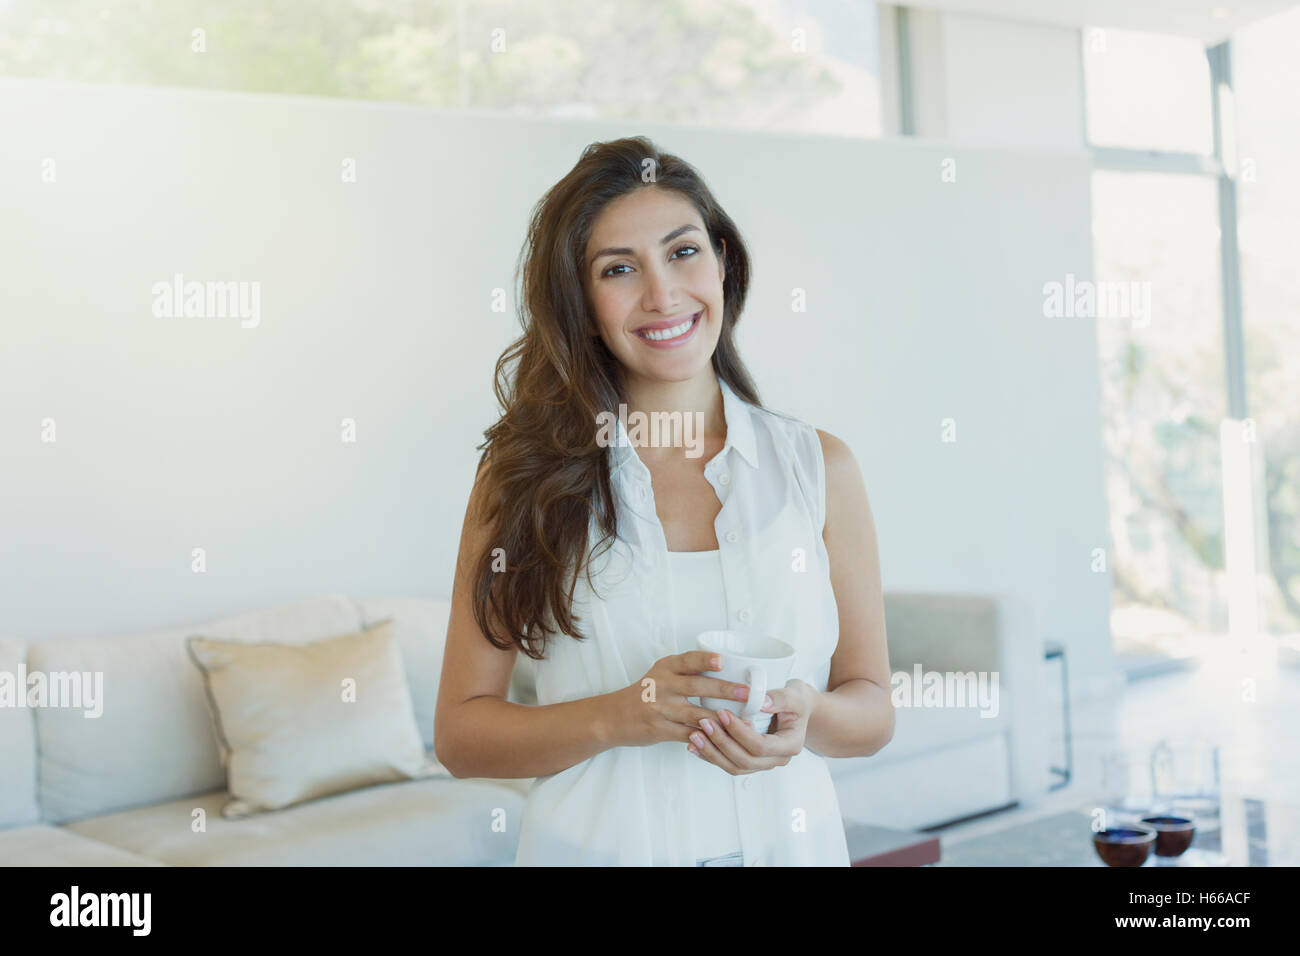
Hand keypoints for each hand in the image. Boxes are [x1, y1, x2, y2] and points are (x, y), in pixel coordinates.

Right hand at [608, 651, 755, 748]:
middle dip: (725, 690)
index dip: (705, 660)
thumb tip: (725, 666)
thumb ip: (686, 670)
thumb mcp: (660, 673)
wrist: (612, 717)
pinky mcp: (660, 729)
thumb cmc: (644, 692)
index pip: (687, 661)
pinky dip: (706, 737)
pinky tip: (723, 739)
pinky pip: (687, 734)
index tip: (722, 660)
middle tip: (747, 693)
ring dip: (722, 718)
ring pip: (696, 714)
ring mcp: (660, 709)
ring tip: (743, 720)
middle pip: (697, 687)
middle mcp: (662, 686)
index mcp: (665, 668)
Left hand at [687, 679, 819, 775]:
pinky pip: (729, 763)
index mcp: (790, 745)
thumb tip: (760, 701)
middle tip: (704, 723)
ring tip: (694, 735)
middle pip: (745, 760)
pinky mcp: (750, 760)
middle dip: (722, 743)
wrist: (796, 709)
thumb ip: (780, 698)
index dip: (739, 732)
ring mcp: (763, 763)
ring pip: (735, 767)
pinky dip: (711, 756)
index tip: (723, 713)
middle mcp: (776, 759)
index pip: (761, 746)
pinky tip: (694, 745)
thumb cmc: (796, 700)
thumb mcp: (794, 695)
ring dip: (713, 753)